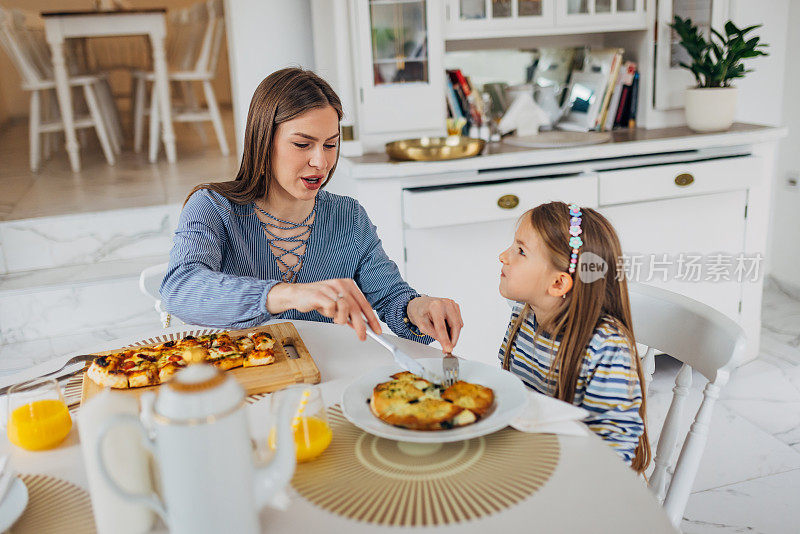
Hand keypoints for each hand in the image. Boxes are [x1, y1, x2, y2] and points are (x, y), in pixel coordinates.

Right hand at [266, 279, 381, 340]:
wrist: (298, 294)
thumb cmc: (318, 299)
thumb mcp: (337, 304)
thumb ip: (349, 312)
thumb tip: (362, 325)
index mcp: (348, 284)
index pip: (364, 303)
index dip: (372, 318)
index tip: (376, 330)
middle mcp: (341, 284)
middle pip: (357, 308)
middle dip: (361, 325)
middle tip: (362, 336)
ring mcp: (331, 288)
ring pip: (345, 309)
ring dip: (341, 319)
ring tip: (334, 318)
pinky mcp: (320, 294)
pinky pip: (331, 309)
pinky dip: (329, 314)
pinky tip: (324, 311)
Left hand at [406, 296, 462, 352]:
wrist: (419, 304)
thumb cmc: (419, 312)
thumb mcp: (422, 326)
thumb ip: (433, 334)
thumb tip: (444, 342)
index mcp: (435, 306)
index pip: (442, 327)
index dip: (445, 340)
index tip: (448, 349)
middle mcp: (445, 303)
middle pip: (455, 325)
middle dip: (453, 339)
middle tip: (448, 348)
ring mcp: (452, 304)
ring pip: (459, 324)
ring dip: (454, 335)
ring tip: (444, 338)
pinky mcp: (455, 307)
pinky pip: (459, 322)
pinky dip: (454, 329)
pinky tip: (446, 329)